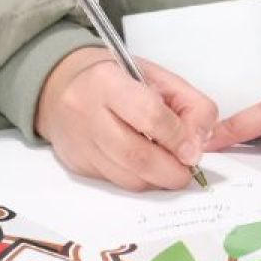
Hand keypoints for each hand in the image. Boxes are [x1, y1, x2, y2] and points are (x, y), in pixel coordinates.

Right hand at [35, 47, 215, 190]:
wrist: (62, 85)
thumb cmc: (117, 79)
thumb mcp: (159, 77)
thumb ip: (190, 105)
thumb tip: (198, 146)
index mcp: (107, 81)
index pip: (150, 116)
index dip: (179, 138)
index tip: (193, 150)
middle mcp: (87, 113)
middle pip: (138, 156)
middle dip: (172, 171)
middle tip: (187, 170)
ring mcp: (79, 142)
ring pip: (128, 178)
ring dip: (157, 179)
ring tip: (167, 166)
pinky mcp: (77, 164)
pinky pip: (116, 182)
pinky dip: (138, 180)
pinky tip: (143, 165)